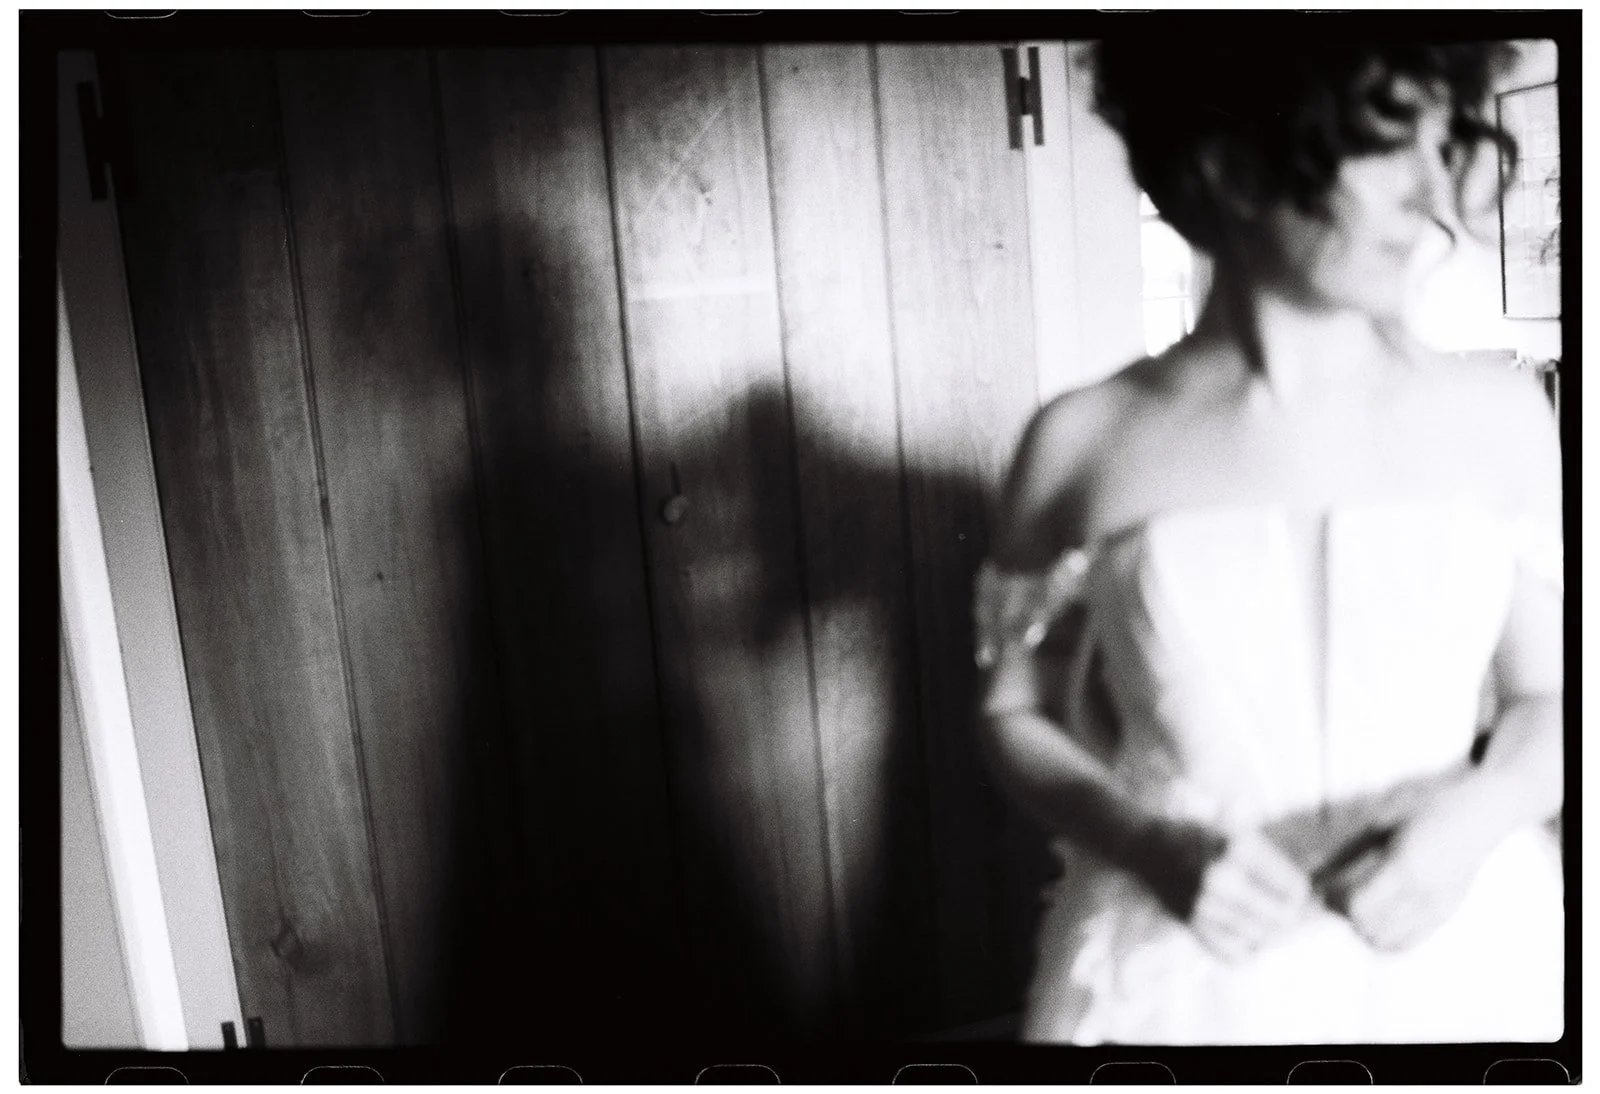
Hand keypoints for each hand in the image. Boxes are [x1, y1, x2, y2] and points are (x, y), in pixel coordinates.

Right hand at [1188, 830, 1314, 961]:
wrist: (1146, 847)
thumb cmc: (1200, 837)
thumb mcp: (1236, 835)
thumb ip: (1272, 865)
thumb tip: (1312, 900)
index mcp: (1237, 848)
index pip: (1293, 888)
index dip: (1305, 896)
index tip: (1303, 897)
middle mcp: (1222, 877)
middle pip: (1281, 917)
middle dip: (1294, 919)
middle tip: (1293, 915)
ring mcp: (1204, 903)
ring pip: (1261, 937)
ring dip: (1271, 934)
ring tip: (1268, 922)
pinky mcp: (1191, 922)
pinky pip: (1234, 953)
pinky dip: (1247, 950)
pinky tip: (1246, 934)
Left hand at [1318, 788, 1502, 951]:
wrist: (1482, 813)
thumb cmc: (1429, 807)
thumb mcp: (1383, 821)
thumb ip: (1349, 850)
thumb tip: (1314, 872)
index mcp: (1406, 866)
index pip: (1359, 905)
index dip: (1335, 899)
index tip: (1323, 884)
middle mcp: (1424, 893)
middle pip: (1369, 928)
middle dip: (1344, 914)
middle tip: (1337, 894)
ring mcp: (1439, 907)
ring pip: (1388, 942)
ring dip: (1364, 929)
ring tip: (1358, 904)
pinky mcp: (1447, 913)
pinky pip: (1410, 942)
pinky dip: (1386, 938)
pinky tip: (1379, 917)